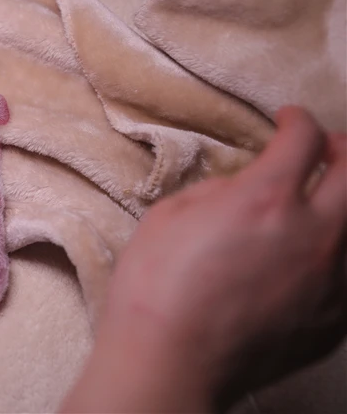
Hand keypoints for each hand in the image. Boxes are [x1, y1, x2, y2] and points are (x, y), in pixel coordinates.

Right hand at [62, 106, 346, 412]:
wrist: (168, 363)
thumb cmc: (155, 289)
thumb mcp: (169, 216)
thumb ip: (217, 190)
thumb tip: (241, 187)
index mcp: (266, 200)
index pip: (306, 139)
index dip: (297, 120)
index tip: (288, 120)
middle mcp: (313, 235)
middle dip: (340, 149)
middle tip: (323, 148)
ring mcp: (331, 282)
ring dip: (342, 202)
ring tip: (322, 201)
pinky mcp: (333, 321)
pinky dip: (336, 252)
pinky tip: (311, 256)